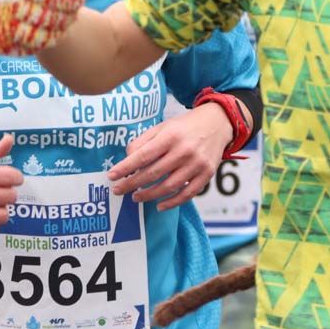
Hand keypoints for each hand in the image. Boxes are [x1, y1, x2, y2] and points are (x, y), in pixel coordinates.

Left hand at [106, 104, 231, 210]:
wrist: (218, 123)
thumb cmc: (184, 126)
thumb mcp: (162, 126)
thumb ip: (143, 141)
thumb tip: (127, 159)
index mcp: (170, 136)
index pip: (143, 156)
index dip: (125, 168)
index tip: (111, 176)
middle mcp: (184, 150)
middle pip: (153, 173)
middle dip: (132, 184)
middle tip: (118, 190)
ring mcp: (197, 164)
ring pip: (168, 186)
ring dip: (149, 195)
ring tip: (135, 197)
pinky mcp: (207, 174)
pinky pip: (187, 194)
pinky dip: (172, 203)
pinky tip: (159, 205)